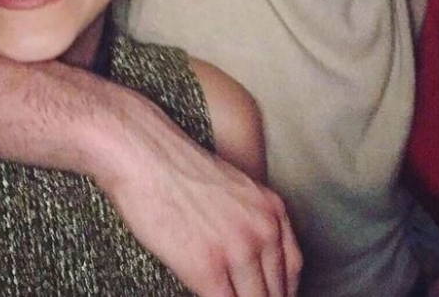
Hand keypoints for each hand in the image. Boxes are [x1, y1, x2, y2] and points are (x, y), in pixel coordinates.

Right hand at [93, 93, 300, 296]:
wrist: (146, 155)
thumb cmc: (178, 168)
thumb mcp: (235, 189)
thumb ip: (250, 220)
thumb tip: (251, 256)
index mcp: (273, 210)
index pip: (292, 267)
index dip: (283, 291)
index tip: (274, 296)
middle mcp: (264, 230)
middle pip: (277, 289)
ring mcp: (238, 250)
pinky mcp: (207, 267)